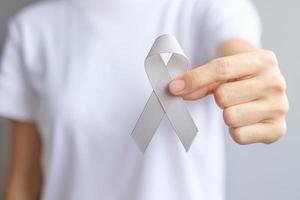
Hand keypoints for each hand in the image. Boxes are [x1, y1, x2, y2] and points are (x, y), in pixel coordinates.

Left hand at [169, 50, 288, 144]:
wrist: (265, 89)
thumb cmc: (241, 78)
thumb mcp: (223, 72)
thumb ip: (200, 80)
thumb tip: (175, 89)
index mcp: (263, 60)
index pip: (221, 69)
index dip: (194, 79)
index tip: (173, 88)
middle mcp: (276, 82)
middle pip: (223, 96)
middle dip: (219, 98)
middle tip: (230, 96)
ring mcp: (279, 107)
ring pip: (230, 117)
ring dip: (228, 114)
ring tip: (239, 107)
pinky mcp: (278, 130)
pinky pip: (238, 135)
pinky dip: (236, 130)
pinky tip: (245, 120)